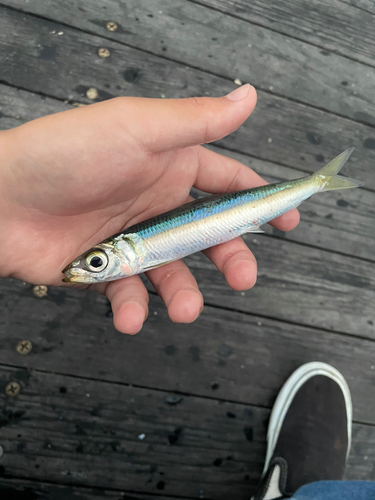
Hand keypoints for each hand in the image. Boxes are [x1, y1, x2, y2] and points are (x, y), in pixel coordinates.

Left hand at [0, 84, 298, 333]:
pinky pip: (130, 294)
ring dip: (184, 294)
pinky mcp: (105, 269)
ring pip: (174, 273)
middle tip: (244, 278)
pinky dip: (133, 309)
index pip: (228, 180)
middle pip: (209, 235)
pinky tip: (127, 314)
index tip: (289, 219)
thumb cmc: (65, 155)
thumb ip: (197, 121)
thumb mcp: (138, 129)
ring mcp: (131, 238)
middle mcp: (154, 202)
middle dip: (232, 257)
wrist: (0, 200)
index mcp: (169, 165)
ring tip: (185, 308)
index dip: (260, 199)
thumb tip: (247, 98)